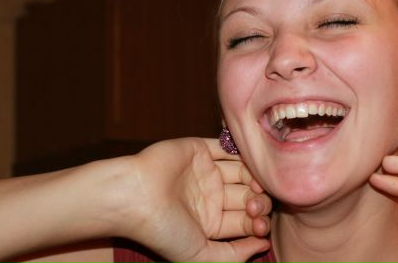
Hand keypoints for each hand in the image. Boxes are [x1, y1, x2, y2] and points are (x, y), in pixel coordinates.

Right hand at [118, 137, 271, 262]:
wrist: (134, 197)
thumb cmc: (163, 230)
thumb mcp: (200, 257)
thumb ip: (233, 256)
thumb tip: (264, 246)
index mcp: (210, 221)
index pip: (246, 221)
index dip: (258, 223)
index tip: (261, 227)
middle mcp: (210, 196)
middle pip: (247, 195)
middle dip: (258, 202)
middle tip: (255, 205)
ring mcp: (206, 171)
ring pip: (242, 171)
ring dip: (254, 177)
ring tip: (256, 184)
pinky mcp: (199, 149)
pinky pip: (227, 146)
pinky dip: (241, 151)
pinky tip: (249, 161)